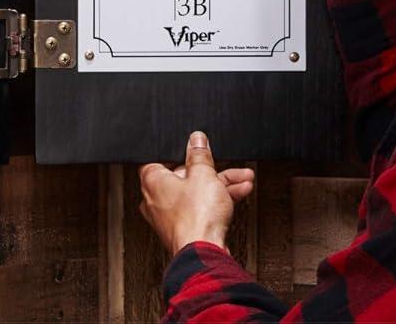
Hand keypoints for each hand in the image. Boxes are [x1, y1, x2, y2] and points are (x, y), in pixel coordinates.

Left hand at [138, 131, 254, 255]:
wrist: (204, 254)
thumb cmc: (196, 218)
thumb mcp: (204, 175)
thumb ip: (200, 155)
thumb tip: (196, 141)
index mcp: (152, 181)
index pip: (162, 158)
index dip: (183, 153)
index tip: (199, 149)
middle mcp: (155, 199)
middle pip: (185, 177)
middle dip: (211, 171)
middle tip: (225, 165)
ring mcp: (169, 217)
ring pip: (196, 193)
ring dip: (221, 185)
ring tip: (243, 179)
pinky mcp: (184, 230)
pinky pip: (200, 209)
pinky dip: (217, 202)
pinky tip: (237, 194)